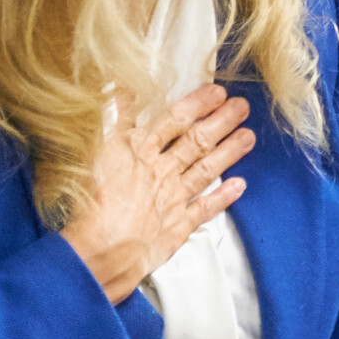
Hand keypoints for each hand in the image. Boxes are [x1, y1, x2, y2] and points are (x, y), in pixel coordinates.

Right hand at [59, 83, 253, 303]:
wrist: (101, 250)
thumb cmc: (89, 202)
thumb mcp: (94, 151)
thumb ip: (113, 119)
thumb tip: (120, 88)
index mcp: (139, 151)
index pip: (174, 120)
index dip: (197, 104)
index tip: (217, 91)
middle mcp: (161, 171)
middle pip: (197, 141)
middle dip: (222, 122)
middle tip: (242, 107)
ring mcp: (173, 198)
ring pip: (206, 169)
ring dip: (229, 152)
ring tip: (249, 136)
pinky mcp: (177, 226)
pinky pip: (205, 208)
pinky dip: (223, 197)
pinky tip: (240, 186)